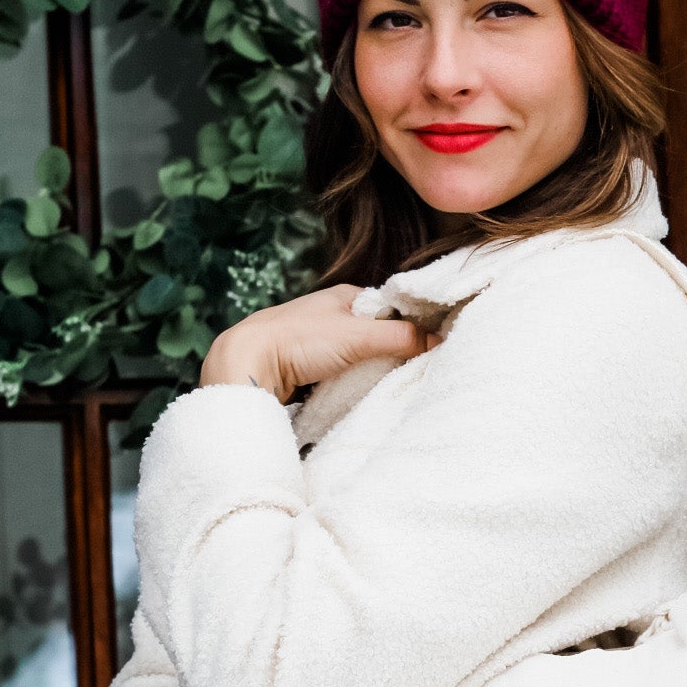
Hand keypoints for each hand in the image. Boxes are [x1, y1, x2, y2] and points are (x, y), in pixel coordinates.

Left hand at [200, 285, 432, 400]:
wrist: (247, 364)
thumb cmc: (297, 340)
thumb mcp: (358, 336)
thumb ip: (401, 338)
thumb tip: (439, 341)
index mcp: (345, 295)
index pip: (392, 307)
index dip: (411, 325)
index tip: (431, 345)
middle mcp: (333, 314)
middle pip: (377, 333)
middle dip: (392, 351)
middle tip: (411, 369)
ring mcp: (319, 340)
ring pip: (359, 355)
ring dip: (370, 369)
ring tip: (386, 382)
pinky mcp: (308, 365)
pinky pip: (342, 372)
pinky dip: (351, 381)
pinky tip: (357, 390)